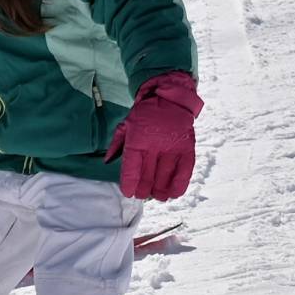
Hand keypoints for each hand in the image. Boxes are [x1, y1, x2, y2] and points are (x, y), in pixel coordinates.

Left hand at [103, 71, 202, 199]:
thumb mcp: (126, 125)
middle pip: (148, 175)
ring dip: (160, 190)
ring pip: (165, 176)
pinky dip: (179, 185)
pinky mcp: (187, 148)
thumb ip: (117, 144)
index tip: (128, 192)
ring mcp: (173, 147)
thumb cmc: (145, 114)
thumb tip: (106, 162)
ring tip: (156, 195)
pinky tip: (173, 193)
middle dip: (143, 189)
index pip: (132, 167)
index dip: (129, 183)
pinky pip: (185, 171)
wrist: (169, 98)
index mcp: (137, 139)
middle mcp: (155, 145)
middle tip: (141, 194)